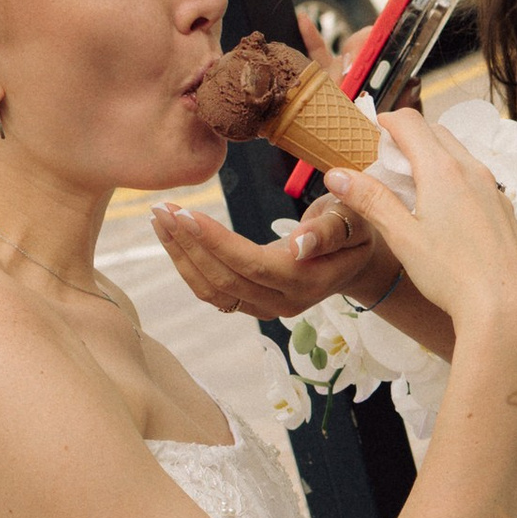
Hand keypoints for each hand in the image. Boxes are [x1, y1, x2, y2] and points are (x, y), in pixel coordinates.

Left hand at [150, 190, 394, 322]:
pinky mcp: (252, 303)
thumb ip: (329, 232)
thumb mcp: (353, 220)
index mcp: (306, 282)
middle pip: (224, 279)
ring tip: (160, 219)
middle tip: (162, 209)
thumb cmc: (355, 228)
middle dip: (188, 244)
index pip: (250, 265)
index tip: (185, 213)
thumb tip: (300, 244)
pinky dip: (187, 265)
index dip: (215, 242)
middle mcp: (283, 303)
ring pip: (212, 290)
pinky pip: (212, 291)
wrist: (356, 257)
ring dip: (181, 255)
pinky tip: (173, 237)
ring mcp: (266, 308)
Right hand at [322, 112, 516, 372]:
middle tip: (385, 164)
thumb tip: (337, 174)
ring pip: (459, 157)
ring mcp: (494, 190)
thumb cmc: (452, 274)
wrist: (508, 307)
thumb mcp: (402, 237)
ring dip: (432, 160)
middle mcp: (473, 171)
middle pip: (436, 134)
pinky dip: (454, 182)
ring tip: (411, 192)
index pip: (410, 123)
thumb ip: (371, 201)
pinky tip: (444, 216)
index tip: (370, 133)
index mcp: (443, 169)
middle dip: (408, 139)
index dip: (386, 122)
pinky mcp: (505, 211)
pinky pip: (476, 181)